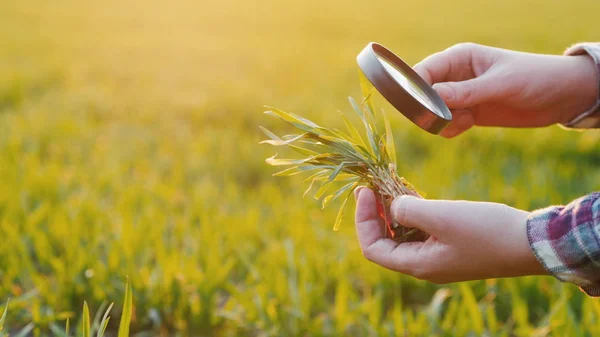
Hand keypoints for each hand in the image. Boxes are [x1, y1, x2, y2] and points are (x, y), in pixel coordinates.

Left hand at [354, 187, 547, 282]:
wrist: (532, 243)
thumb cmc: (485, 230)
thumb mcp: (441, 215)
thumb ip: (408, 210)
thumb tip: (392, 206)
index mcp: (417, 264)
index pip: (373, 248)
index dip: (362, 220)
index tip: (364, 191)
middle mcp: (424, 265)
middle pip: (384, 242)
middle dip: (374, 214)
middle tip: (372, 186)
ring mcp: (438, 257)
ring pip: (402, 236)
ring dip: (392, 212)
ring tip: (390, 186)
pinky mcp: (451, 246)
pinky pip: (421, 232)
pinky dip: (412, 214)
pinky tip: (413, 195)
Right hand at [413, 43, 597, 136]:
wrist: (562, 96)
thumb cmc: (534, 78)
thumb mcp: (500, 84)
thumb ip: (466, 91)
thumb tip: (431, 96)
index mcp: (459, 58)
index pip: (424, 71)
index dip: (415, 88)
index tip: (419, 106)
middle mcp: (456, 76)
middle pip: (423, 94)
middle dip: (429, 108)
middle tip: (447, 116)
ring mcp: (461, 96)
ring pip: (433, 112)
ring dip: (442, 121)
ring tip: (466, 120)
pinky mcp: (468, 113)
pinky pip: (445, 125)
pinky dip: (451, 129)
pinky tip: (470, 124)